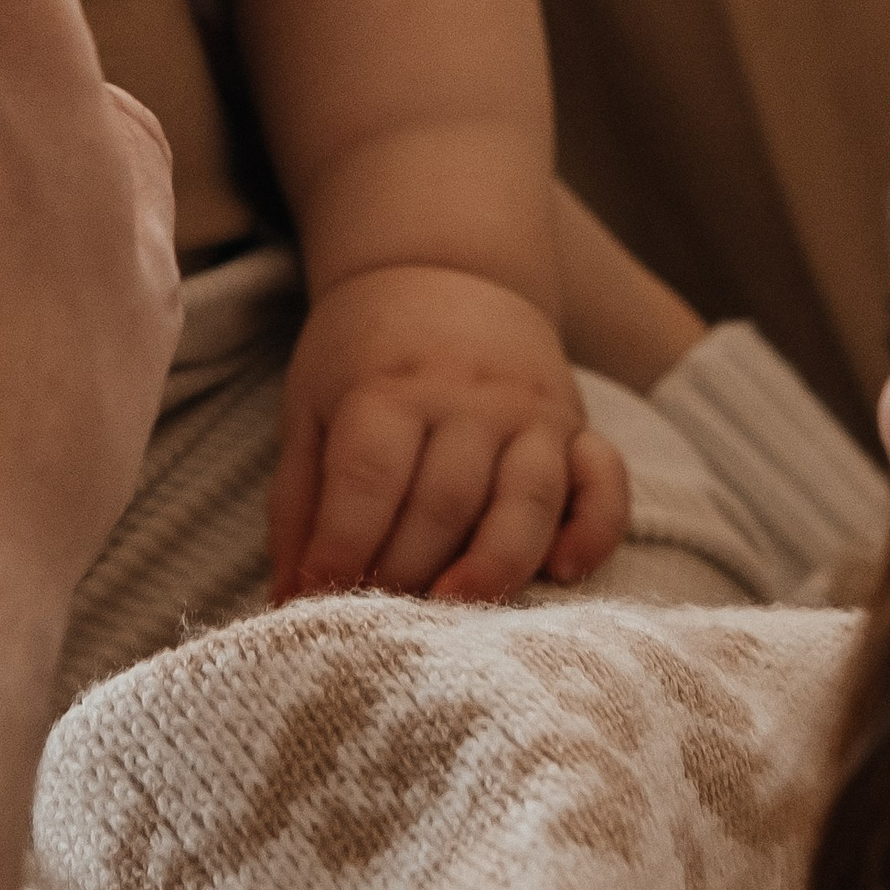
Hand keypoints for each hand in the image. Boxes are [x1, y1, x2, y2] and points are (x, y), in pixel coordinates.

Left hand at [269, 262, 627, 602]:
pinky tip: (565, 571)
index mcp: (388, 389)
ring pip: (528, 499)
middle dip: (409, 571)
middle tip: (378, 621)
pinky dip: (595, 529)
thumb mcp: (310, 408)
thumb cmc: (362, 355)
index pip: (369, 479)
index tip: (314, 601)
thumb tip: (284, 604)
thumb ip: (299, 506)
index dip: (342, 548)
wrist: (441, 267)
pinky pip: (604, 481)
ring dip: (495, 564)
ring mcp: (530, 411)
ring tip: (457, 613)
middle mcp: (467, 398)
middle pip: (446, 501)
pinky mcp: (577, 424)